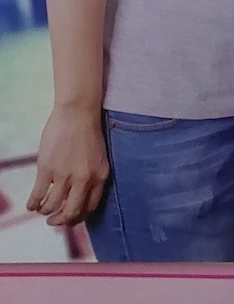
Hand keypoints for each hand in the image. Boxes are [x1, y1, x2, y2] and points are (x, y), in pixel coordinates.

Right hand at [26, 106, 109, 225]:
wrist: (78, 111)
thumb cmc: (89, 131)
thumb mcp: (99, 156)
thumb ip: (91, 175)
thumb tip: (79, 195)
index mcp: (101, 175)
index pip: (90, 207)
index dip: (79, 217)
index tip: (70, 218)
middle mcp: (85, 178)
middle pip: (72, 212)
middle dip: (61, 221)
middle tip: (54, 222)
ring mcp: (65, 175)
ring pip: (52, 206)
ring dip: (46, 212)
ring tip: (43, 210)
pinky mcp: (47, 169)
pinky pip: (38, 195)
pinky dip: (33, 204)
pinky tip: (32, 205)